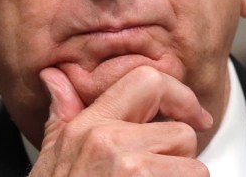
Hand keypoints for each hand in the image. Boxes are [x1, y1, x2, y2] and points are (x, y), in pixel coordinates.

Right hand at [28, 65, 212, 175]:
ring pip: (194, 168)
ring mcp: (128, 168)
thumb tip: (56, 78)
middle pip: (181, 132)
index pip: (146, 80)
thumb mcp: (50, 162)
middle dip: (181, 160)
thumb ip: (60, 118)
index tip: (194, 115)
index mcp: (87, 126)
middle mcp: (107, 140)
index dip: (178, 94)